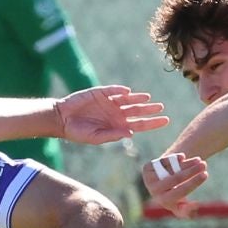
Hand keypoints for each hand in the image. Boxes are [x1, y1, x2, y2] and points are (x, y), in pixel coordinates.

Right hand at [56, 86, 170, 144]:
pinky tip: (127, 92)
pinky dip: (120, 90)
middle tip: (161, 108)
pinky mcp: (100, 92)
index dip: (152, 122)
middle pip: (137, 110)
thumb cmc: (78, 132)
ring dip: (138, 98)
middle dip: (149, 109)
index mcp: (117, 125)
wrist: (62, 119)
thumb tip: (131, 133)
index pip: (139, 124)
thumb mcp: (95, 137)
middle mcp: (116, 113)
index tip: (166, 120)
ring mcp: (109, 102)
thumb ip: (112, 135)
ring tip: (148, 99)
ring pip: (128, 99)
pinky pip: (112, 90)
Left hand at [140, 152, 207, 217]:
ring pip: (170, 168)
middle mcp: (155, 191)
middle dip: (192, 171)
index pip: (180, 191)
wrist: (162, 184)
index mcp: (165, 201)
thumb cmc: (175, 195)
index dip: (193, 183)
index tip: (206, 174)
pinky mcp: (146, 169)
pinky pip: (163, 161)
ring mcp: (149, 179)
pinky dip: (174, 158)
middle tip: (204, 164)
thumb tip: (195, 205)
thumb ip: (188, 211)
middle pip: (176, 178)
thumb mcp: (181, 206)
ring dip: (187, 163)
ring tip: (199, 160)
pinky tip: (183, 158)